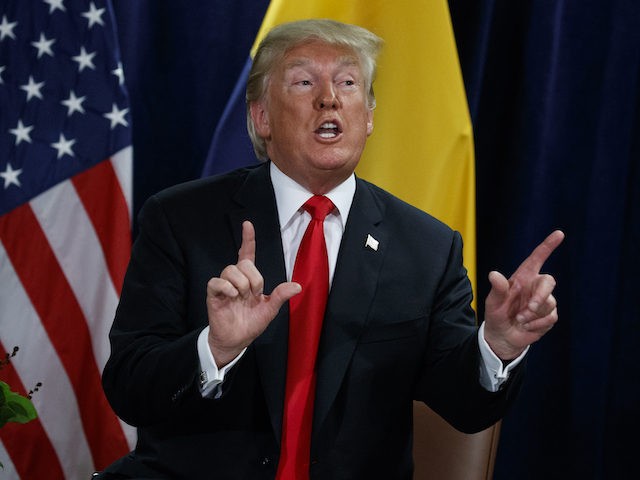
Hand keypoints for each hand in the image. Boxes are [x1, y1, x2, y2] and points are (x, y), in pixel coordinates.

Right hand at [206, 221, 300, 366]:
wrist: (237, 340)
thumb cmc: (251, 323)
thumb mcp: (270, 309)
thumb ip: (281, 295)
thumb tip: (298, 286)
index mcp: (249, 279)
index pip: (247, 253)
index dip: (248, 239)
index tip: (247, 224)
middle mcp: (236, 279)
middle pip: (243, 263)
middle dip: (253, 278)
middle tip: (254, 294)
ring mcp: (224, 286)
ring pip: (230, 270)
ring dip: (241, 283)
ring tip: (242, 297)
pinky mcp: (213, 295)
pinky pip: (216, 282)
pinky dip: (226, 287)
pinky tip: (233, 296)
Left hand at [483, 230, 564, 359]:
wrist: (502, 336)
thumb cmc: (496, 314)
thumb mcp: (493, 302)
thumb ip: (497, 289)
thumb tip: (494, 274)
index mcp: (523, 278)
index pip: (537, 258)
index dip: (547, 246)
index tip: (559, 234)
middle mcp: (535, 287)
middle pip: (549, 282)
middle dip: (540, 296)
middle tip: (528, 308)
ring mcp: (544, 301)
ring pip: (549, 303)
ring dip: (533, 315)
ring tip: (519, 320)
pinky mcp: (549, 316)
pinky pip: (550, 317)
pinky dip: (536, 324)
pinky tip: (526, 326)